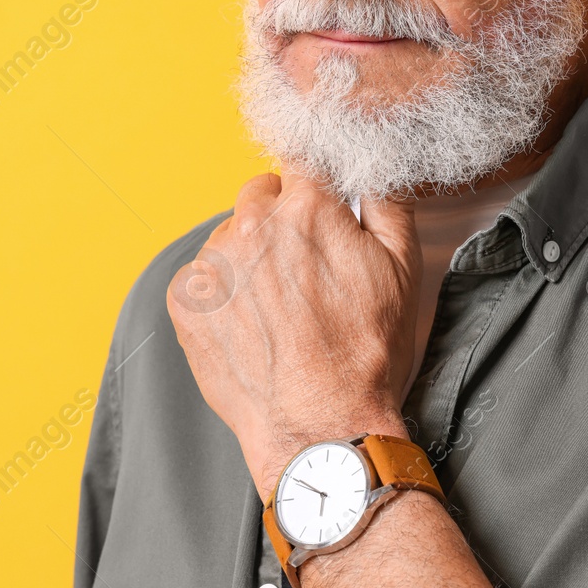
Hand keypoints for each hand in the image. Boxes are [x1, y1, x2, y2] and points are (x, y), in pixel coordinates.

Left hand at [166, 170, 421, 500]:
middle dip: (283, 216)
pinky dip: (223, 291)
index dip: (316, 183)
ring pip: (231, 235)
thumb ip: (386, 200)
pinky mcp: (185, 302)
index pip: (302, 160)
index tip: (321, 201)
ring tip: (281, 305)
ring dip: (251, 254)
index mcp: (305, 210)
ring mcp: (211, 265)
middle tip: (308, 266)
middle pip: (261, 193)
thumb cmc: (365, 354)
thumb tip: (373, 168)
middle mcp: (250, 227)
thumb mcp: (402, 268)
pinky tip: (253, 324)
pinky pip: (203, 276)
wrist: (319, 427)